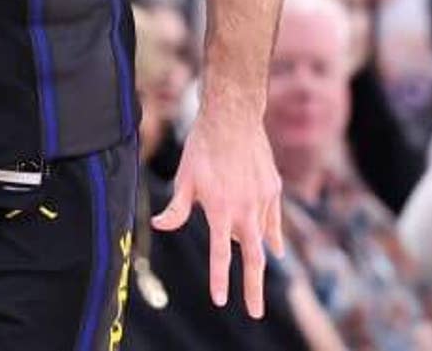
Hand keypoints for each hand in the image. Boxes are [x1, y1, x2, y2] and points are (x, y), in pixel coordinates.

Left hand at [152, 104, 283, 316]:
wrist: (233, 118)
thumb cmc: (203, 148)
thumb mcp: (184, 179)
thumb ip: (175, 208)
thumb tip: (158, 224)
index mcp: (220, 210)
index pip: (220, 254)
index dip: (219, 280)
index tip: (221, 301)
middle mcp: (245, 209)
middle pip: (253, 258)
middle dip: (254, 289)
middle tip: (256, 313)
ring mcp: (263, 200)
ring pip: (263, 239)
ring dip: (257, 259)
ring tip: (255, 280)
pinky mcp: (273, 189)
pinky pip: (273, 221)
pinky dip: (272, 237)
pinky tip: (274, 250)